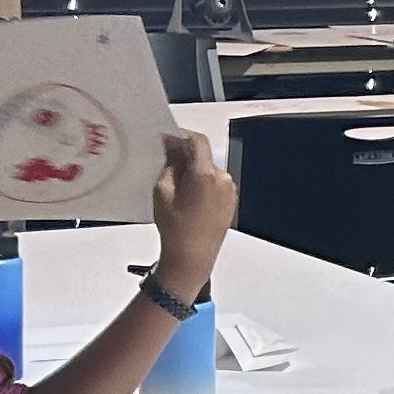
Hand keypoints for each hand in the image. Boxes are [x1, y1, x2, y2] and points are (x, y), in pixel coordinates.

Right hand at [148, 132, 236, 285]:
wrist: (192, 257)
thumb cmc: (175, 229)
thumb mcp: (162, 192)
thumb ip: (170, 165)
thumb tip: (172, 149)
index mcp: (206, 175)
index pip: (198, 141)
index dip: (181, 136)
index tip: (168, 139)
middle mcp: (223, 179)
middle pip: (203, 157)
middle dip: (185, 156)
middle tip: (166, 162)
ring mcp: (229, 191)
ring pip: (209, 170)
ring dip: (194, 171)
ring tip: (176, 185)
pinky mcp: (231, 201)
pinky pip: (215, 183)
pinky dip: (202, 183)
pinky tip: (188, 197)